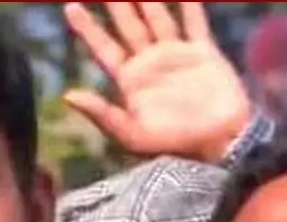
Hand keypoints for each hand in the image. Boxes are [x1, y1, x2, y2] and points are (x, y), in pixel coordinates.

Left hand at [63, 2, 252, 163]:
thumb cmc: (172, 144)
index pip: (103, 48)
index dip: (87, 28)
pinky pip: (193, 23)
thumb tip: (68, 96)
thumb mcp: (131, 134)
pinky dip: (189, 5)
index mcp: (129, 80)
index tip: (71, 7)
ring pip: (157, 18)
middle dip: (116, 4)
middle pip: (128, 26)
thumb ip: (101, 113)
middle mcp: (149, 63)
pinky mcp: (203, 52)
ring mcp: (175, 55)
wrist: (218, 142)